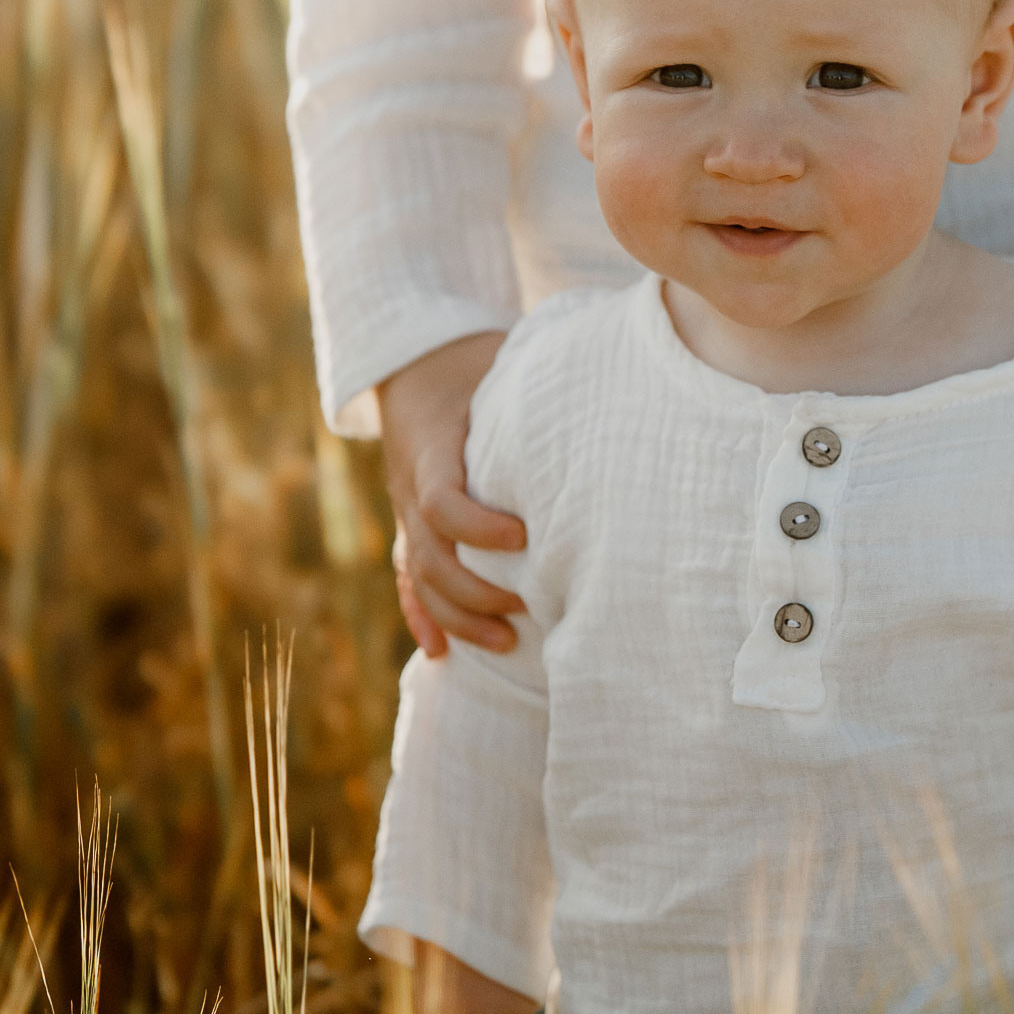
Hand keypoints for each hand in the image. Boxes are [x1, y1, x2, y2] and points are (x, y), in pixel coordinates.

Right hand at [377, 333, 525, 656]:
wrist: (417, 362)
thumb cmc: (475, 367)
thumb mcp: (499, 366)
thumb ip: (538, 386)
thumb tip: (606, 385)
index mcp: (433, 449)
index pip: (441, 501)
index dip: (477, 527)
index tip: (525, 538)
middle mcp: (412, 487)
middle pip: (429, 556)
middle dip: (475, 592)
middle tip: (528, 605)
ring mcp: (407, 511)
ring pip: (421, 576)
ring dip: (458, 616)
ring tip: (507, 641)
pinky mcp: (411, 526)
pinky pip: (408, 578)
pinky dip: (423, 616)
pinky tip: (443, 651)